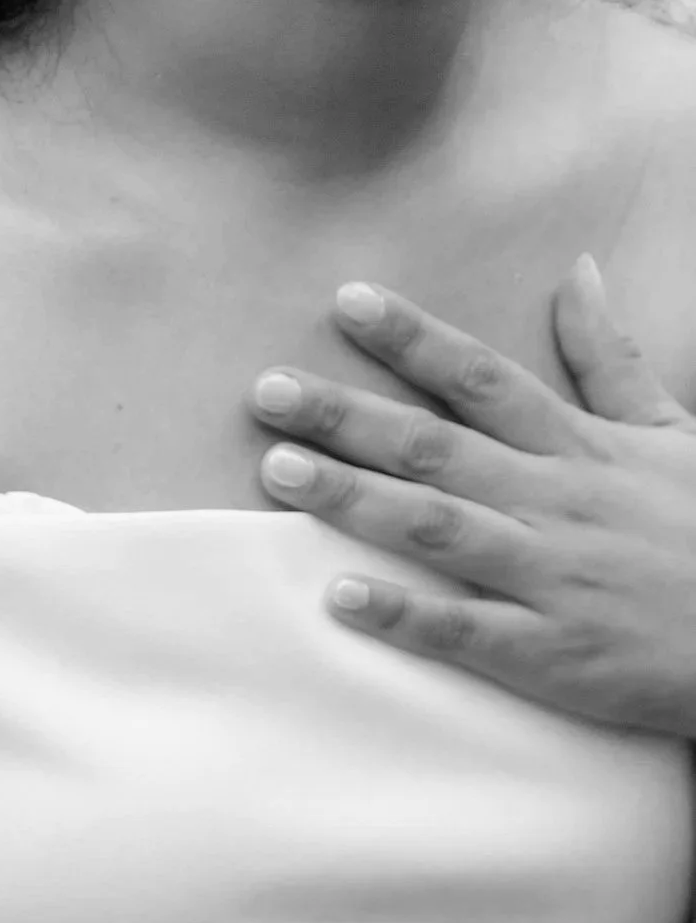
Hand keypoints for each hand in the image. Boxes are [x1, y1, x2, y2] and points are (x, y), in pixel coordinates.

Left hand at [249, 263, 695, 730]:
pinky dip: (403, 613)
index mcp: (580, 447)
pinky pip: (465, 629)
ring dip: (355, 498)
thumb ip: (611, 360)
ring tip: (279, 472)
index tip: (343, 303)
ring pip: (438, 526)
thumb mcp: (670, 431)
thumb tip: (578, 272)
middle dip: (349, 414)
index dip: (412, 338)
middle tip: (267, 392)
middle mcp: (556, 500)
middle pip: (437, 444)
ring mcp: (550, 575)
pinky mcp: (550, 650)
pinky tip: (338, 598)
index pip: (484, 377)